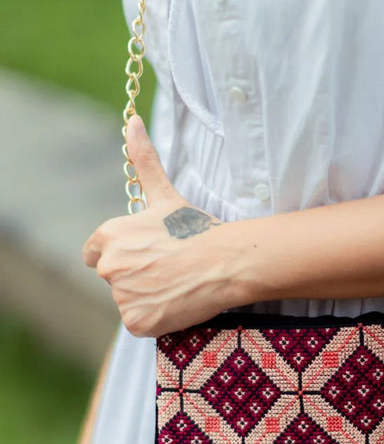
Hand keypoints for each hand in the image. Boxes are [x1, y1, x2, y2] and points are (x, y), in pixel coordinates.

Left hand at [83, 115, 236, 336]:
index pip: (96, 255)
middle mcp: (109, 267)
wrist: (227, 261)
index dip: (124, 256)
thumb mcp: (166, 196)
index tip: (148, 257)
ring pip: (130, 302)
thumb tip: (132, 120)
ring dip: (150, 298)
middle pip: (117, 279)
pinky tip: (178, 303)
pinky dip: (158, 319)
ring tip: (178, 286)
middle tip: (171, 270)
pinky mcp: (137, 321)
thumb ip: (144, 161)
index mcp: (109, 236)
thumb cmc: (199, 228)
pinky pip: (142, 323)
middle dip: (139, 278)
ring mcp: (123, 296)